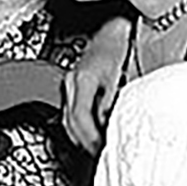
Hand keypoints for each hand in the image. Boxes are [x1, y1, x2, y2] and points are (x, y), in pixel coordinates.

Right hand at [59, 16, 129, 153]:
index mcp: (82, 80)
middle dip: (84, 142)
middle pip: (70, 121)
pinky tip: (90, 134)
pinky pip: (70, 112)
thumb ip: (111, 100)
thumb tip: (107, 122)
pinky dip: (78, 126)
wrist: (112, 32)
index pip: (80, 117)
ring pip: (67, 119)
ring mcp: (69, 84)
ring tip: (95, 148)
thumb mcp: (119, 76)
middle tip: (99, 154)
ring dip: (79, 136)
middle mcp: (71, 82)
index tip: (101, 149)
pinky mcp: (72, 86)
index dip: (90, 138)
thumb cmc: (118, 49)